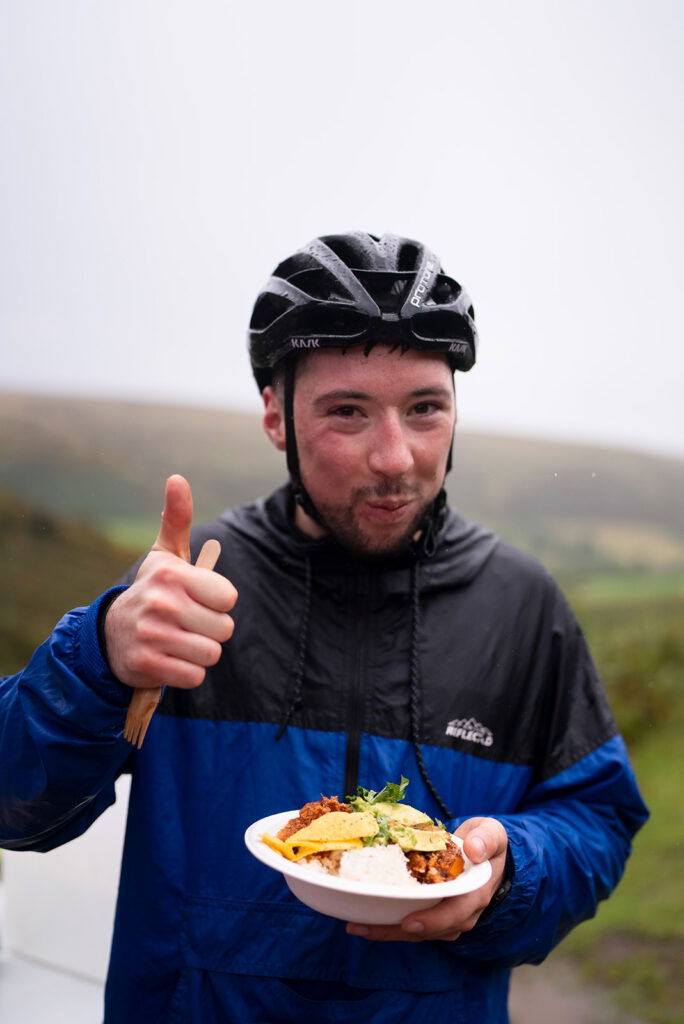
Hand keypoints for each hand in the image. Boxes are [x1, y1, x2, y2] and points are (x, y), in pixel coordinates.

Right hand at [105, 475, 236, 689]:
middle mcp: (162, 603)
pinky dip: (187, 672)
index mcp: (172, 575)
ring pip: (211, 654)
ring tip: (179, 641)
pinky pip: (194, 676)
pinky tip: (170, 659)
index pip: (228, 598)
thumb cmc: (152, 591)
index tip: (198, 600)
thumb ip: (177, 518)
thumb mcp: (164, 556)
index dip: (218, 603)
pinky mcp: (147, 665)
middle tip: (188, 624)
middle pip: (224, 629)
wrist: (109, 636)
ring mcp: (153, 635)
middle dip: (211, 631)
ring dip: (200, 652)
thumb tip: (177, 478)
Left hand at [345, 817, 507, 942]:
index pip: (454, 914)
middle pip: (428, 929)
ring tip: (356, 926)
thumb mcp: (491, 834)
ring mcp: (446, 917)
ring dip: (386, 931)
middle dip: (395, 931)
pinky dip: (388, 924)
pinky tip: (364, 919)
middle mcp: (461, 912)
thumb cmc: (486, 843)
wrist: (486, 854)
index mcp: (474, 894)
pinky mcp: (432, 914)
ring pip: (416, 932)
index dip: (431, 921)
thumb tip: (474, 851)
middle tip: (363, 927)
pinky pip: (411, 924)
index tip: (408, 923)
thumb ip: (485, 840)